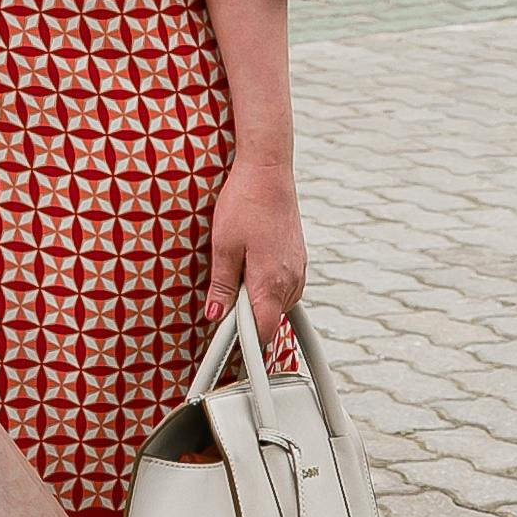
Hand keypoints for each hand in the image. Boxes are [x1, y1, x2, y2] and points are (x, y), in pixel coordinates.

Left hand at [206, 156, 305, 339]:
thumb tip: (216, 315)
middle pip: (269, 319)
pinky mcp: (299, 260)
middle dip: (247, 315)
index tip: (228, 344)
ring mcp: (299, 270)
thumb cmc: (244, 204)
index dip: (244, 342)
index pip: (262, 331)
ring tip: (238, 268)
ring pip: (277, 303)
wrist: (268, 173)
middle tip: (224, 294)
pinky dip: (267, 284)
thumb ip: (222, 287)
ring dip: (257, 298)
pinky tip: (253, 263)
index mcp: (271, 282)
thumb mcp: (223, 247)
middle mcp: (291, 280)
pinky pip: (284, 286)